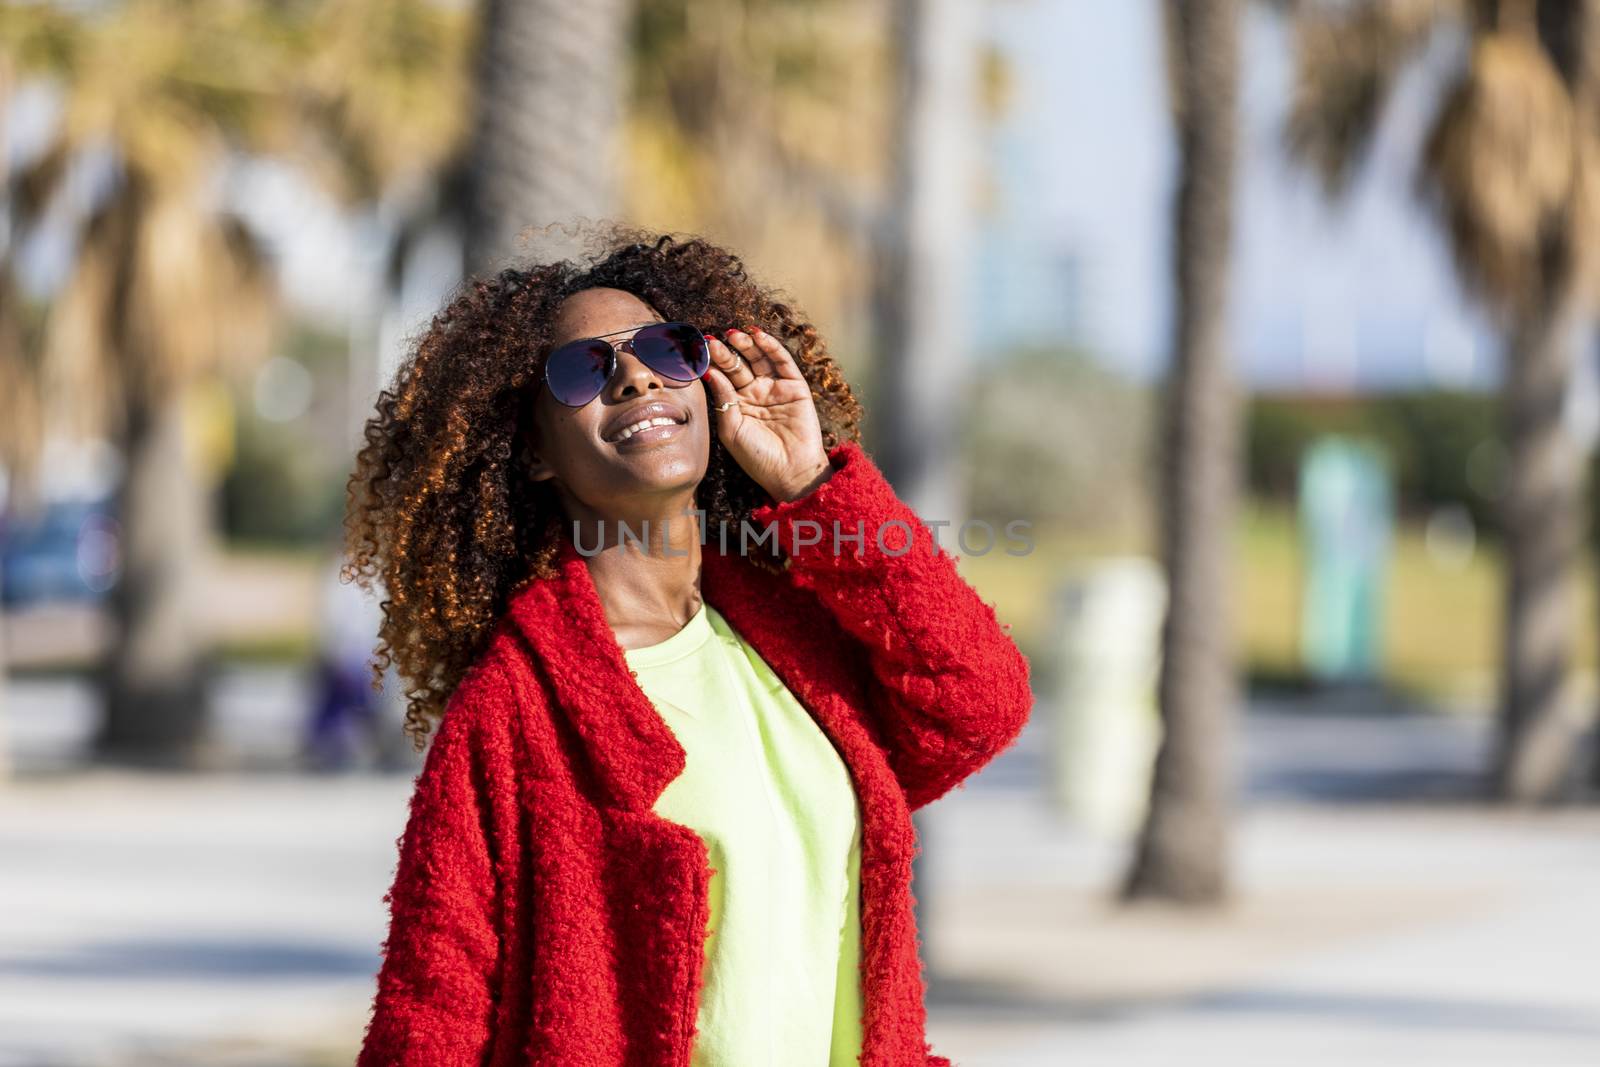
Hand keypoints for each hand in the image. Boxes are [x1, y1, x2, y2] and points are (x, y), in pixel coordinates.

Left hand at [703, 326, 831, 502]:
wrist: (791, 472)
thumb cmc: (757, 457)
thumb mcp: (731, 429)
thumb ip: (723, 399)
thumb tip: (710, 372)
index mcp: (737, 404)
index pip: (721, 377)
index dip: (711, 363)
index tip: (695, 351)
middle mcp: (755, 393)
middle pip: (738, 365)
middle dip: (725, 353)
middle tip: (711, 343)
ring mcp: (775, 389)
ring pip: (759, 359)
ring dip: (746, 345)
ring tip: (732, 335)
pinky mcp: (795, 387)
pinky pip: (783, 362)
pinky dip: (771, 346)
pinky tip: (757, 336)